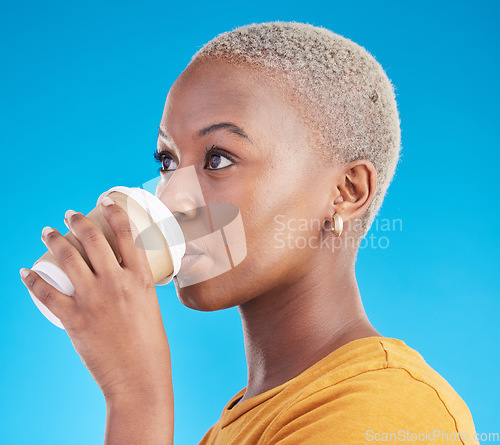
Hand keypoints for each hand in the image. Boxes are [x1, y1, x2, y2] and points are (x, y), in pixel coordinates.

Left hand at [20, 197, 172, 402]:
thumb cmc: (151, 345)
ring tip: (47, 231)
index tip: (104, 201)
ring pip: (68, 259)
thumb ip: (137, 290)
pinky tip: (26, 271)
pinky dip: (32, 280)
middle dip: (78, 221)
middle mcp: (117, 283)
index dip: (114, 212)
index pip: (127, 234)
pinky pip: (46, 294)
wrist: (139, 377)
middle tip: (70, 214)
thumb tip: (126, 280)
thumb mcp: (151, 307)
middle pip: (93, 240)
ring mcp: (94, 300)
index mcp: (141, 279)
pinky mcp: (74, 320)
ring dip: (53, 240)